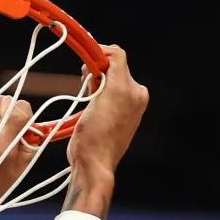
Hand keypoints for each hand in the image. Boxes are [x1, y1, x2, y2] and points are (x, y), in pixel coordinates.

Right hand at [67, 45, 147, 179]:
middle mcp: (136, 94)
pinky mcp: (128, 116)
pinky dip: (101, 94)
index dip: (98, 53)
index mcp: (131, 88)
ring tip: (88, 102)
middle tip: (84, 86)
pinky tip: (93, 109)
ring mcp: (133, 106)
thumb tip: (102, 55)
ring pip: (112, 80)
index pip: (117, 55)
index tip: (83, 62)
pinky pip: (113, 94)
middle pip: (115, 67)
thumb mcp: (97, 96)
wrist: (94, 165)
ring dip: (98, 84)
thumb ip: (104, 70)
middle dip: (97, 71)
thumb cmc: (92, 137)